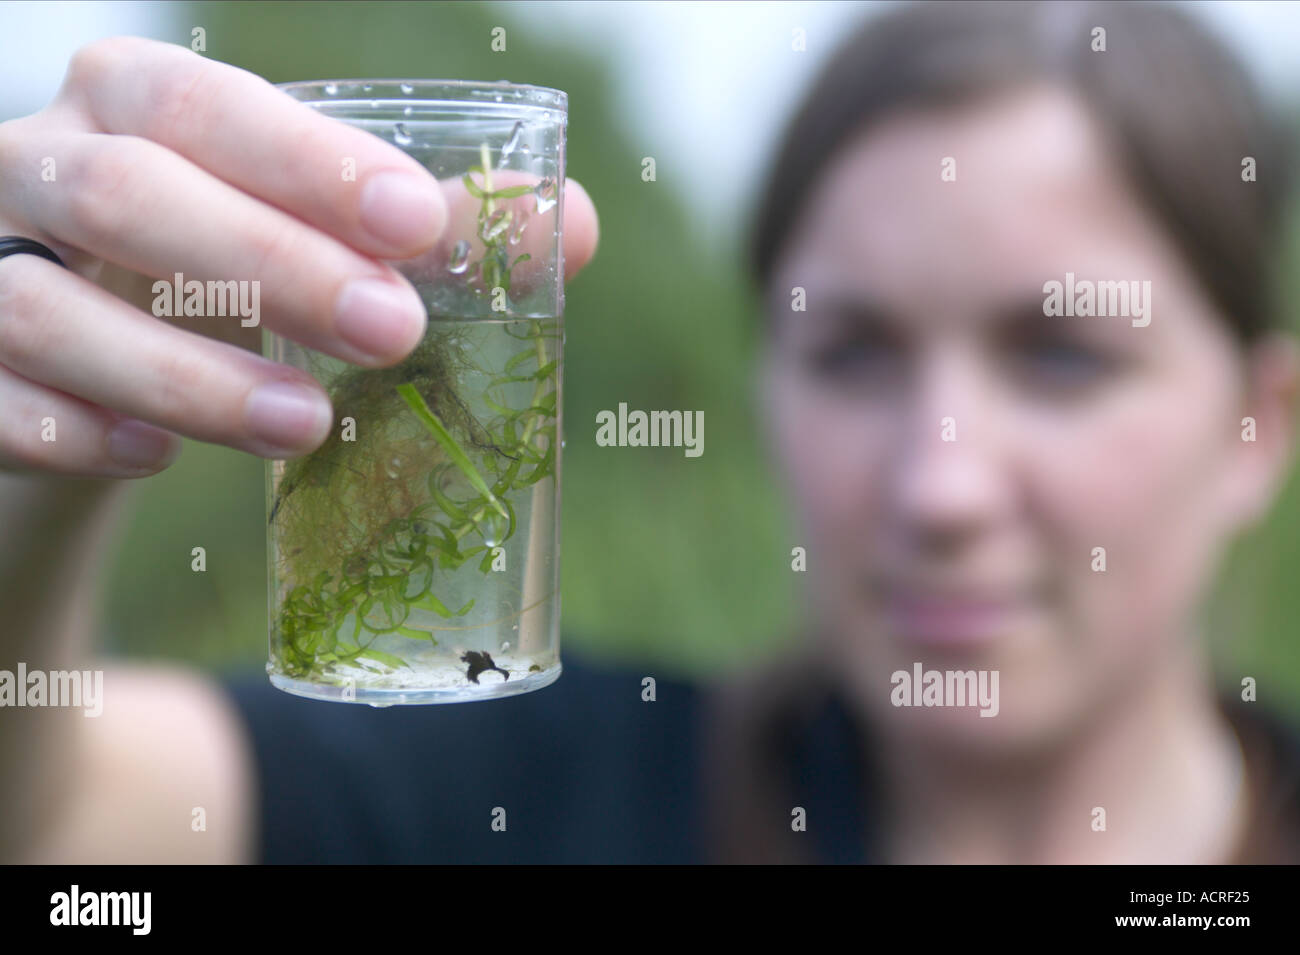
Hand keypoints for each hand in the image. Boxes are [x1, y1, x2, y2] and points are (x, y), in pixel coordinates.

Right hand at [0, 36, 597, 476]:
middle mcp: (34, 167)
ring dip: (186, 373)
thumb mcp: (298, 239)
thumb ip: (420, 230)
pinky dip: (73, 433)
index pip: (207, 106)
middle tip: (393, 330)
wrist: (60, 367)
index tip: (418, 222)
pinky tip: (153, 460)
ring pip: (46, 306)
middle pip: (127, 192)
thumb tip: (569, 224)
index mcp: (128, 106)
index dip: (307, 160)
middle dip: (269, 263)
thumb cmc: (203, 282)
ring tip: (305, 425)